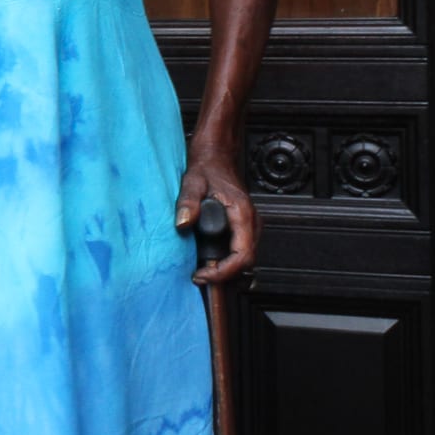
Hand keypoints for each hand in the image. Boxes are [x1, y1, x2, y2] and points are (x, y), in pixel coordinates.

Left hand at [175, 151, 255, 285]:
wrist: (216, 156)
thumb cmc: (208, 167)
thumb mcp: (192, 182)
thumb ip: (187, 202)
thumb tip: (183, 223)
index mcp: (243, 214)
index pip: (243, 255)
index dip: (224, 271)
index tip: (203, 275)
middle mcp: (251, 222)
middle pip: (245, 261)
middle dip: (223, 275)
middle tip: (199, 277)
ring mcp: (249, 225)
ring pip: (244, 258)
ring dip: (225, 270)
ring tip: (202, 273)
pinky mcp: (243, 227)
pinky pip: (239, 251)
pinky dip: (226, 262)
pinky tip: (209, 263)